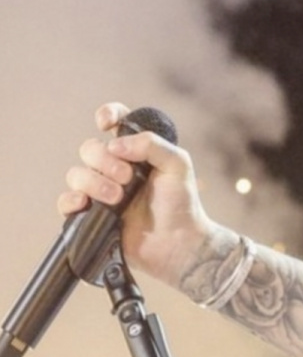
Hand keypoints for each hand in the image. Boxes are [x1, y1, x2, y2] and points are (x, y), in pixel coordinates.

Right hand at [58, 102, 217, 288]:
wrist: (178, 241)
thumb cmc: (182, 203)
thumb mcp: (177, 164)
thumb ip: (152, 144)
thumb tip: (114, 144)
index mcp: (136, 152)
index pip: (115, 122)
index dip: (107, 115)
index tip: (107, 124)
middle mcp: (115, 168)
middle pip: (89, 149)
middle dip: (106, 161)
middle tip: (128, 178)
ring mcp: (101, 191)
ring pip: (76, 174)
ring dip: (95, 183)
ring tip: (118, 198)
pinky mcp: (91, 215)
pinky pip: (65, 201)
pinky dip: (72, 199)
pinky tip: (87, 203)